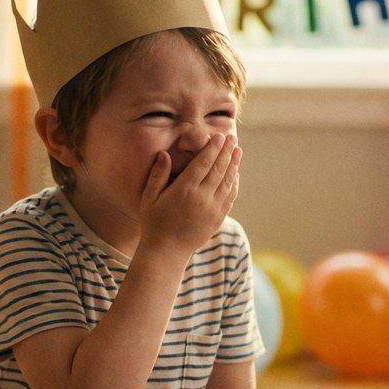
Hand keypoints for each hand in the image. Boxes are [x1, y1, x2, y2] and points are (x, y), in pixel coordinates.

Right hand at [138, 134, 240, 256]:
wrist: (167, 252)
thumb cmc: (154, 223)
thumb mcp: (149, 197)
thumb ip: (158, 175)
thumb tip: (164, 153)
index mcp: (184, 190)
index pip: (203, 163)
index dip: (213, 148)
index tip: (219, 136)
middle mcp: (201, 198)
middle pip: (218, 169)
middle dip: (226, 151)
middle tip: (233, 137)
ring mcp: (212, 209)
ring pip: (227, 182)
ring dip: (234, 165)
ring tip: (238, 151)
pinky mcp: (217, 219)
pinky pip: (230, 197)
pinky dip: (234, 183)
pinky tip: (235, 173)